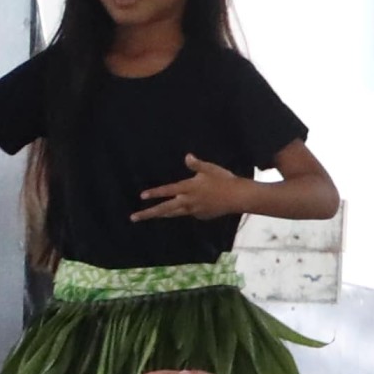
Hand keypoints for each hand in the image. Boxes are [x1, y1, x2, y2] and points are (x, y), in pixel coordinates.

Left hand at [132, 155, 256, 222]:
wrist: (239, 197)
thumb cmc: (224, 180)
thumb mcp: (210, 169)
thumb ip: (196, 165)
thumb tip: (187, 156)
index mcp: (188, 188)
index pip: (167, 191)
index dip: (154, 193)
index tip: (142, 196)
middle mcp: (188, 201)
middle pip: (164, 209)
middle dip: (148, 213)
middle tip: (134, 217)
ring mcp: (194, 210)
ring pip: (174, 213)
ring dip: (162, 215)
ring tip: (152, 216)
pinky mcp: (202, 215)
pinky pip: (190, 214)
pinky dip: (184, 212)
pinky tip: (186, 210)